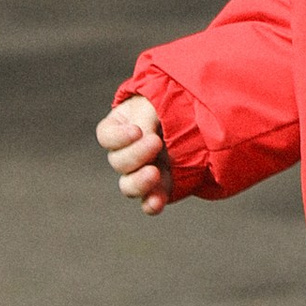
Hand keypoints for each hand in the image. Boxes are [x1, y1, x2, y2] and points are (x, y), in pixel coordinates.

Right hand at [98, 93, 173, 212]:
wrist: (199, 114)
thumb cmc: (172, 101)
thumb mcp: (155, 102)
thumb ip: (145, 118)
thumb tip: (144, 136)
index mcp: (121, 127)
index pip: (106, 136)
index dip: (118, 137)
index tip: (136, 131)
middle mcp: (128, 152)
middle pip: (118, 162)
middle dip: (136, 155)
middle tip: (156, 143)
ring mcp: (143, 171)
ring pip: (129, 186)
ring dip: (139, 182)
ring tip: (154, 173)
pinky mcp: (161, 186)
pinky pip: (150, 201)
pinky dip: (151, 203)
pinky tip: (156, 202)